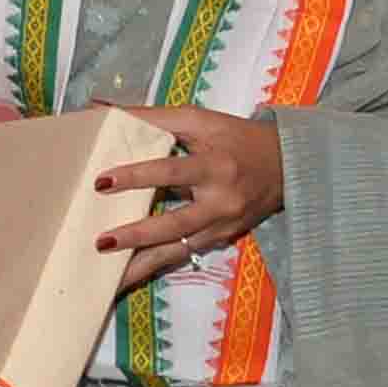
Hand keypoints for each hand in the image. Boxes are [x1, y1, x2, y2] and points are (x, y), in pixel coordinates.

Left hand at [93, 105, 286, 291]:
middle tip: (101, 241)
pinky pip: (181, 257)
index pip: (171, 172)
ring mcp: (221, 227)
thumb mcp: (198, 120)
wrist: (288, 166)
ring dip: (141, 266)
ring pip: (176, 251)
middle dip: (137, 235)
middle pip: (175, 224)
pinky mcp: (219, 241)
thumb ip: (151, 117)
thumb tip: (100, 108)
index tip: (102, 182)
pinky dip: (152, 267)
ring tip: (108, 279)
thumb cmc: (236, 138)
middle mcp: (220, 201)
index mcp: (215, 165)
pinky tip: (126, 278)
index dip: (137, 177)